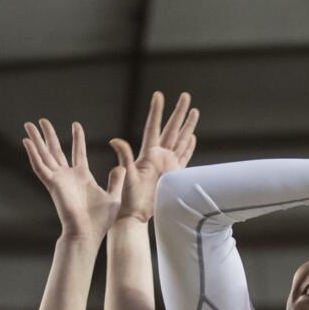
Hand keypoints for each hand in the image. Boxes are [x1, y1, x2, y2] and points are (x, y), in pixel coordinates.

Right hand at [24, 119, 123, 239]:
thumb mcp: (114, 196)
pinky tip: (26, 141)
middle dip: (49, 135)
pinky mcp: (52, 184)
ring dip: (37, 140)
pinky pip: (39, 167)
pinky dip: (32, 154)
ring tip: (29, 125)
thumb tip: (120, 167)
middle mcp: (68, 176)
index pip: (78, 152)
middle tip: (42, 121)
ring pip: (44, 155)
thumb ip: (116, 180)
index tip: (76, 124)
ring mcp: (58, 179)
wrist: (88, 233)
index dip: (77, 138)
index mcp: (83, 176)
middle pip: (56, 150)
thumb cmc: (101, 220)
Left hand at [109, 91, 198, 223]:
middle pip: (171, 129)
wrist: (136, 214)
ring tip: (194, 110)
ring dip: (187, 126)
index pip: (153, 127)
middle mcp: (159, 156)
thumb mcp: (127, 176)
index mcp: (148, 154)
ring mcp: (167, 165)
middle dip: (179, 112)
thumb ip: (124, 157)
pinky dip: (189, 146)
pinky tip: (193, 136)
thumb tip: (114, 140)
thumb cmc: (129, 198)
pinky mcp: (174, 175)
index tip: (158, 94)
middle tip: (186, 95)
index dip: (156, 111)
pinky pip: (184, 157)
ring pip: (180, 140)